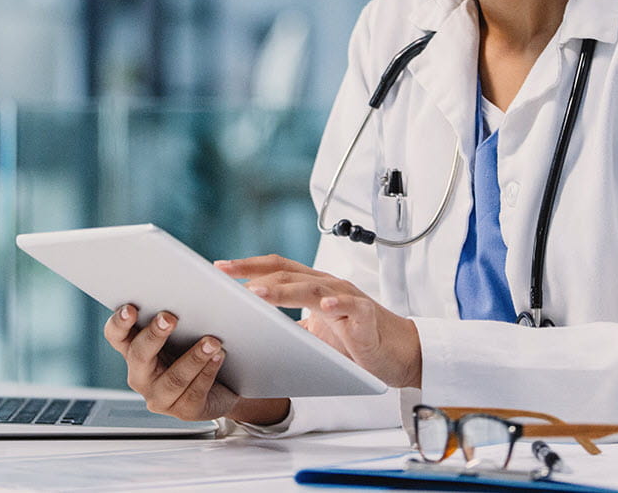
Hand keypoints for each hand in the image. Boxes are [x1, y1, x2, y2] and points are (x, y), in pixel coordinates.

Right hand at [102, 303, 288, 424]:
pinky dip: (208, 372)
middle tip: (170, 317)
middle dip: (155, 335)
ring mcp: (160, 397)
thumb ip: (178, 309)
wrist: (226, 382)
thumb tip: (189, 280)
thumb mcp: (184, 327)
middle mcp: (141, 375)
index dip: (119, 322)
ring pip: (173, 379)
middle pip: (140, 355)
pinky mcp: (184, 411)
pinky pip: (194, 392)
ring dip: (193, 357)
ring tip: (212, 340)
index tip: (131, 308)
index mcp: (134, 349)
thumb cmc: (197, 345)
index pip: (115, 335)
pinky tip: (219, 357)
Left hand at [214, 254, 420, 388]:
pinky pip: (352, 306)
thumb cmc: (356, 340)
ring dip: (283, 290)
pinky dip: (338, 304)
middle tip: (226, 278)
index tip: (219, 268)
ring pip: (312, 287)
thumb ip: (288, 326)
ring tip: (258, 294)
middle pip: (288, 273)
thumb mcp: (314, 332)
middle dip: (255, 275)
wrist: (399, 352)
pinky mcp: (367, 316)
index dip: (248, 266)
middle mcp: (329, 285)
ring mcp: (348, 298)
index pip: (277, 268)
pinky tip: (325, 307)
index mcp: (313, 286)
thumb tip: (252, 331)